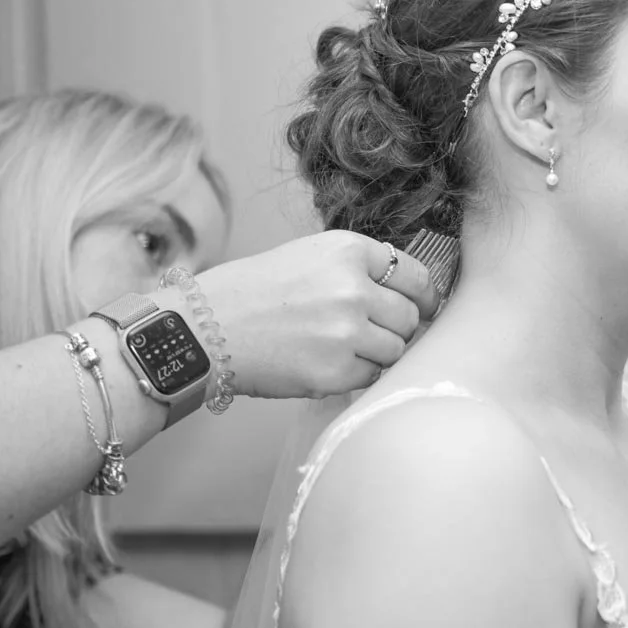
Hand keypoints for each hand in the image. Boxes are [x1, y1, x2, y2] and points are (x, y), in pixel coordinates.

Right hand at [184, 231, 439, 398]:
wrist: (204, 328)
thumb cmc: (256, 291)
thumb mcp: (312, 256)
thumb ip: (361, 269)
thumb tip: (413, 294)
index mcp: (350, 251)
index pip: (417, 276)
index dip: (423, 296)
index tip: (422, 306)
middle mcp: (353, 288)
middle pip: (411, 316)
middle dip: (397, 327)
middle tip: (366, 331)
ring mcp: (346, 331)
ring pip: (396, 349)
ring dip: (378, 352)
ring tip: (340, 346)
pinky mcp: (334, 370)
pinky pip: (371, 375)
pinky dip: (355, 374)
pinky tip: (324, 361)